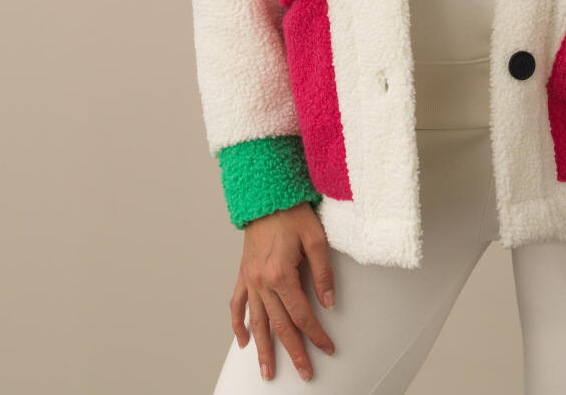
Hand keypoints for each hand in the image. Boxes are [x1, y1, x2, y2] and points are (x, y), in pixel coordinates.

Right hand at [231, 202, 336, 382]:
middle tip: (304, 372)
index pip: (302, 314)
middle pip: (279, 325)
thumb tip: (328, 302)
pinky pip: (237, 304)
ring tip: (267, 371)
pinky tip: (242, 341)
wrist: (266, 194)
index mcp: (281, 273)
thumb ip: (323, 272)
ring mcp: (250, 279)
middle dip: (293, 352)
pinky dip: (238, 324)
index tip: (327, 348)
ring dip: (263, 349)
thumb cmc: (292, 212)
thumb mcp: (316, 237)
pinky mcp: (243, 273)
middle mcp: (262, 281)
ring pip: (257, 321)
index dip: (316, 334)